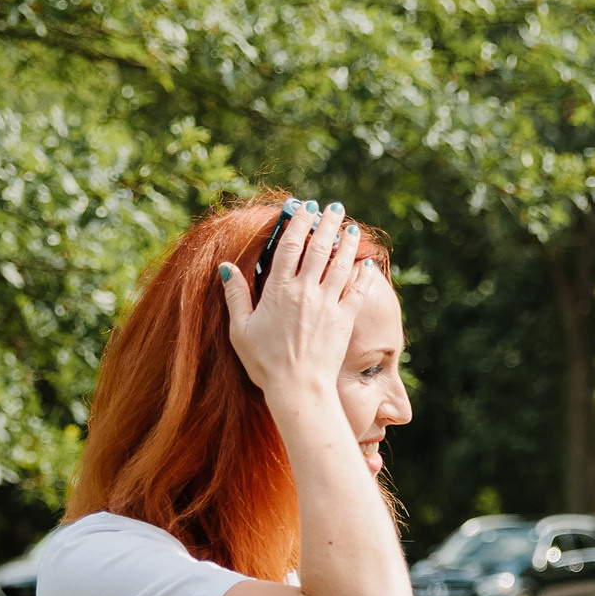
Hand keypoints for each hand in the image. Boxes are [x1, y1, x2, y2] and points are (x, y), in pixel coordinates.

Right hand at [217, 201, 369, 398]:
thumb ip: (235, 296)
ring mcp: (328, 304)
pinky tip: (368, 263)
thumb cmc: (265, 363)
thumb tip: (226, 267)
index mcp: (278, 290)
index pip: (289, 246)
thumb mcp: (240, 330)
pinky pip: (357, 290)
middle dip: (327, 224)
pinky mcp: (345, 319)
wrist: (298, 388)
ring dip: (348, 243)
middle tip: (334, 208)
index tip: (305, 208)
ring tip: (353, 227)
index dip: (298, 223)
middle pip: (319, 248)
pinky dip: (364, 274)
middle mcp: (305, 291)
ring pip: (341, 264)